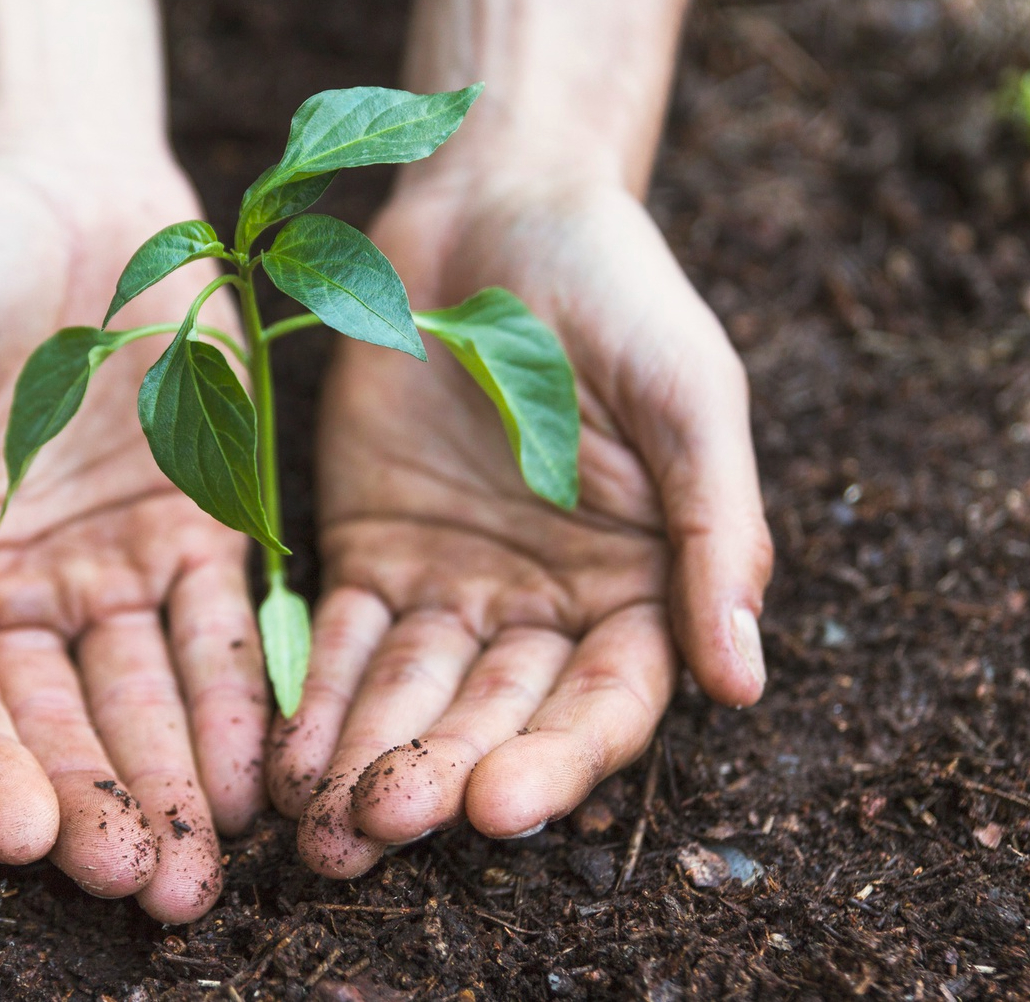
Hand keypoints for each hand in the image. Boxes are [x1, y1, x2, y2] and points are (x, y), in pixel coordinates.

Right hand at [0, 153, 264, 922]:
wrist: (43, 165)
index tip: (24, 835)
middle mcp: (19, 592)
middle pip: (59, 720)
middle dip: (100, 806)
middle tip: (142, 886)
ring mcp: (114, 560)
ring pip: (148, 691)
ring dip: (177, 777)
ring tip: (208, 859)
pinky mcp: (204, 517)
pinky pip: (226, 618)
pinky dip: (243, 688)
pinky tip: (264, 760)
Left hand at [269, 176, 771, 876]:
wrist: (498, 201)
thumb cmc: (617, 289)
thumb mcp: (689, 395)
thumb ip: (718, 534)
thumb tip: (745, 684)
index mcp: (643, 584)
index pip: (604, 701)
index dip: (557, 760)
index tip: (499, 804)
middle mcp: (548, 604)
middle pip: (497, 715)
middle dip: (442, 775)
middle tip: (380, 826)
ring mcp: (455, 582)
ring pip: (413, 696)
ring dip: (369, 760)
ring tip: (319, 827)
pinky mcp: (372, 549)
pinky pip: (343, 638)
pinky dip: (316, 695)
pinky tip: (283, 751)